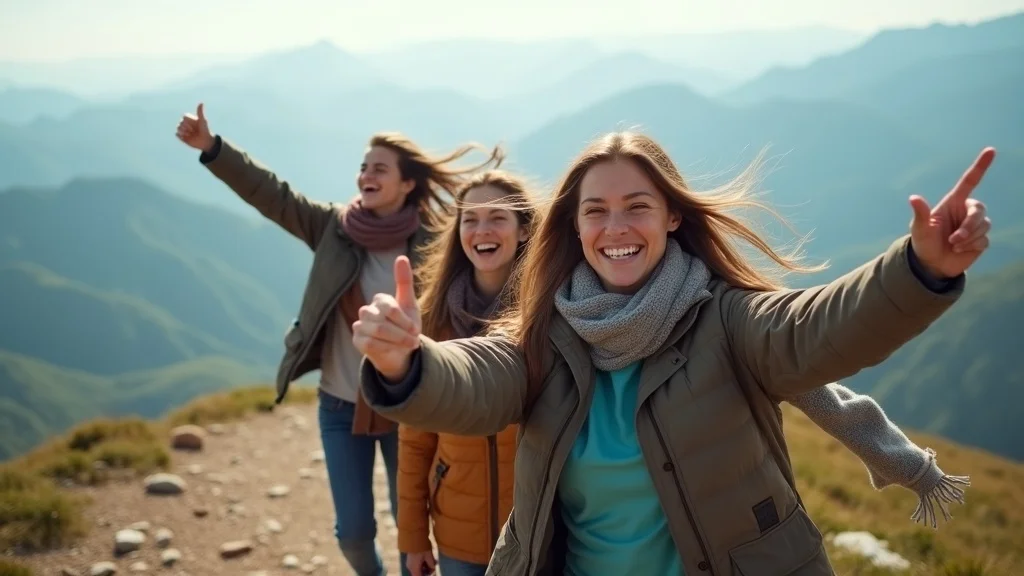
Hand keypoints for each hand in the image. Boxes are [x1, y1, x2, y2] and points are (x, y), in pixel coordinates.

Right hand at [175, 102, 215, 152]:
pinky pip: (177, 134)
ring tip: (190, 135)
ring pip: (178, 128)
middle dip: (187, 128)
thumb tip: (201, 102)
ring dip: (184, 132)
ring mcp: (183, 130)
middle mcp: (185, 124)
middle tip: (194, 131)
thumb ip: (200, 112)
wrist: (205, 141)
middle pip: (180, 123)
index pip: (184, 117)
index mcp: (189, 119)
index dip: (189, 121)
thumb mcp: (202, 121)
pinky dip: (181, 136)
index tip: (195, 125)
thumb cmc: (205, 130)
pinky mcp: (181, 137)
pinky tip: (187, 137)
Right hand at [352, 255, 421, 381]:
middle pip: (383, 322)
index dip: (405, 322)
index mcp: (380, 299)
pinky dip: (386, 348)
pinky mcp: (356, 340)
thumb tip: (401, 257)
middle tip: (413, 340)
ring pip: (378, 332)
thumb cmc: (406, 327)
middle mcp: (367, 310)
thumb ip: (404, 281)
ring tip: (407, 345)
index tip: (415, 330)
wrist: (400, 351)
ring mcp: (359, 325)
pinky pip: (370, 343)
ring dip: (397, 341)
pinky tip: (393, 349)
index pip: (391, 308)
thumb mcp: (410, 305)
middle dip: (402, 334)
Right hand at [406, 550, 435, 575]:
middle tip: (433, 567)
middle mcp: (410, 567)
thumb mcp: (429, 556)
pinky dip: (422, 563)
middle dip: (426, 572)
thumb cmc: (422, 547)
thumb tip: (433, 568)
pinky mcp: (410, 558)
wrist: (414, 536)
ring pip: (418, 568)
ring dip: (425, 567)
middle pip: (418, 573)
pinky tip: (428, 558)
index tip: (432, 572)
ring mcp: (409, 562)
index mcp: (414, 568)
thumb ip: (431, 565)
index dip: (426, 575)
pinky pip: (416, 564)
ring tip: (432, 562)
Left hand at [909, 147, 994, 278]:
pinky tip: (958, 251)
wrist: (930, 264)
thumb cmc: (923, 242)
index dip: (981, 165)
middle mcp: (966, 211)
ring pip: (983, 226)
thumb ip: (920, 213)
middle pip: (979, 209)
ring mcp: (975, 225)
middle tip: (953, 239)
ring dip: (967, 238)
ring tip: (952, 245)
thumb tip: (913, 198)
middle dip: (969, 225)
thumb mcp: (919, 228)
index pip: (970, 180)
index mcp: (953, 202)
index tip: (991, 150)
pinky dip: (970, 246)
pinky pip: (983, 240)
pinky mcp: (981, 240)